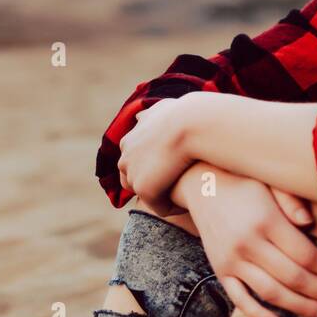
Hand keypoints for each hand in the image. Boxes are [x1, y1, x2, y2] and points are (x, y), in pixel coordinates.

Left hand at [117, 98, 195, 215]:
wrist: (191, 123)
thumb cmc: (183, 115)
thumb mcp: (161, 109)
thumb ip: (149, 114)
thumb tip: (140, 116)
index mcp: (128, 142)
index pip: (131, 163)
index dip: (151, 169)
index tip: (171, 170)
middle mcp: (125, 159)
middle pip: (133, 181)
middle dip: (153, 185)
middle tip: (177, 184)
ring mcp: (134, 175)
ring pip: (147, 195)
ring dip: (163, 197)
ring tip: (185, 194)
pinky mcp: (145, 189)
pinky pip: (159, 207)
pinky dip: (173, 207)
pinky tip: (189, 200)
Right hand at [180, 165, 316, 316]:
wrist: (202, 185)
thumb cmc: (245, 182)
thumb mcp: (271, 182)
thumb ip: (291, 201)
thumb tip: (310, 222)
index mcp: (266, 221)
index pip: (306, 255)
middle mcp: (248, 243)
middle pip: (294, 278)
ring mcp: (232, 260)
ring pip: (271, 293)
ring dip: (302, 308)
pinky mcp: (220, 270)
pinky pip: (239, 299)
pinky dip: (258, 315)